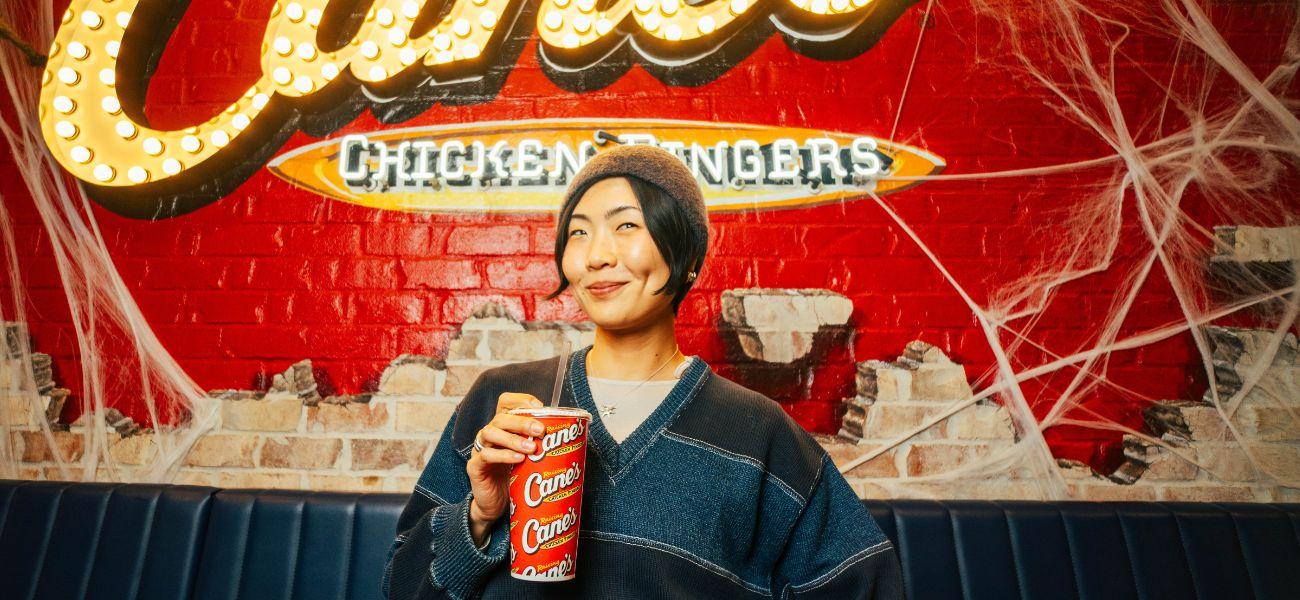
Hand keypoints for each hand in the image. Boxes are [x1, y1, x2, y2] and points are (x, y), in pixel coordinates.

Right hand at [466, 392, 545, 545]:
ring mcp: (480, 449)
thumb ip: (541, 446)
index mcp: (503, 428)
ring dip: (513, 439)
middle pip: (501, 418)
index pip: (505, 403)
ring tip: (531, 448)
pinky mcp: (475, 467)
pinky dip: (503, 455)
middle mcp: (490, 434)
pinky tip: (518, 460)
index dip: (520, 400)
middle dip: (522, 421)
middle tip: (540, 431)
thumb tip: (570, 437)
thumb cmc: (514, 479)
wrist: (495, 506)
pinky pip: (486, 455)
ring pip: (490, 433)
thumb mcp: (529, 459)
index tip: (539, 407)